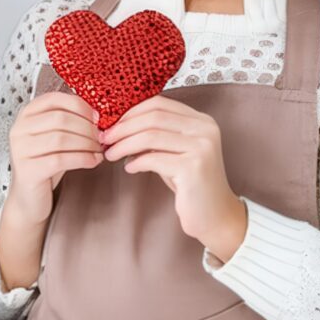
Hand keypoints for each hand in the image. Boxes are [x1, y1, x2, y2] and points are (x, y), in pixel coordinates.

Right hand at [0, 91, 103, 291]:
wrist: (29, 199)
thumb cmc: (46, 164)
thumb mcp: (56, 137)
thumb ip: (70, 122)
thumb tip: (99, 113)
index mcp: (26, 115)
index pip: (55, 99)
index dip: (80, 106)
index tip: (98, 118)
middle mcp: (19, 129)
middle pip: (60, 118)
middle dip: (87, 127)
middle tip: (102, 137)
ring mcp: (20, 149)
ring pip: (61, 138)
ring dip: (87, 143)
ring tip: (99, 150)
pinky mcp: (27, 169)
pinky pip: (60, 159)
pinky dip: (82, 158)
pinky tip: (93, 161)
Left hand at [99, 96, 248, 260]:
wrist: (215, 216)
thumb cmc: (189, 183)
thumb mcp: (173, 152)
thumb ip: (155, 135)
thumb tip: (117, 125)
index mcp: (201, 120)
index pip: (158, 103)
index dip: (130, 111)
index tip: (110, 123)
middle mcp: (205, 129)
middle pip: (153, 117)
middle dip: (122, 127)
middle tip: (104, 138)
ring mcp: (201, 147)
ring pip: (150, 136)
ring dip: (124, 145)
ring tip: (110, 154)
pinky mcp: (194, 167)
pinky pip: (154, 159)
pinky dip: (136, 162)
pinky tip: (129, 168)